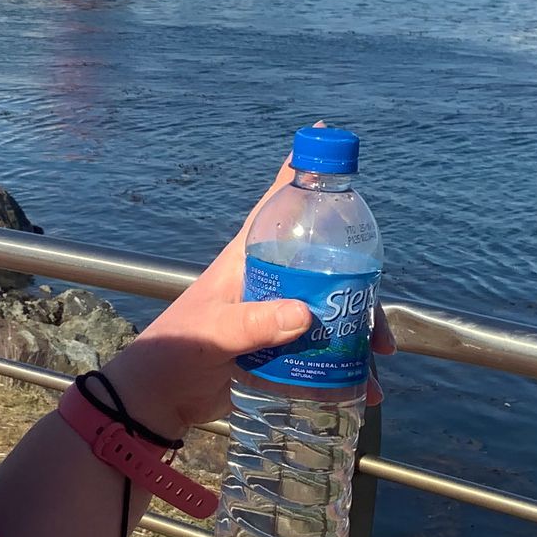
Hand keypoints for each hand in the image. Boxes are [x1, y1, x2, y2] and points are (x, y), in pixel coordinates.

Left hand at [99, 141, 394, 439]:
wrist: (158, 401)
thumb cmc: (174, 353)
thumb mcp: (213, 334)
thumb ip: (253, 324)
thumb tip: (306, 314)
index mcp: (246, 259)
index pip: (274, 205)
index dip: (300, 172)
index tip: (324, 136)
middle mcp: (267, 279)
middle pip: (325, 261)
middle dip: (359, 282)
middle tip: (377, 314)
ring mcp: (276, 313)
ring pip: (332, 307)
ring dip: (359, 330)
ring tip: (379, 358)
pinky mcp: (280, 348)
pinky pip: (324, 348)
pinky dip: (347, 366)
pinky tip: (365, 388)